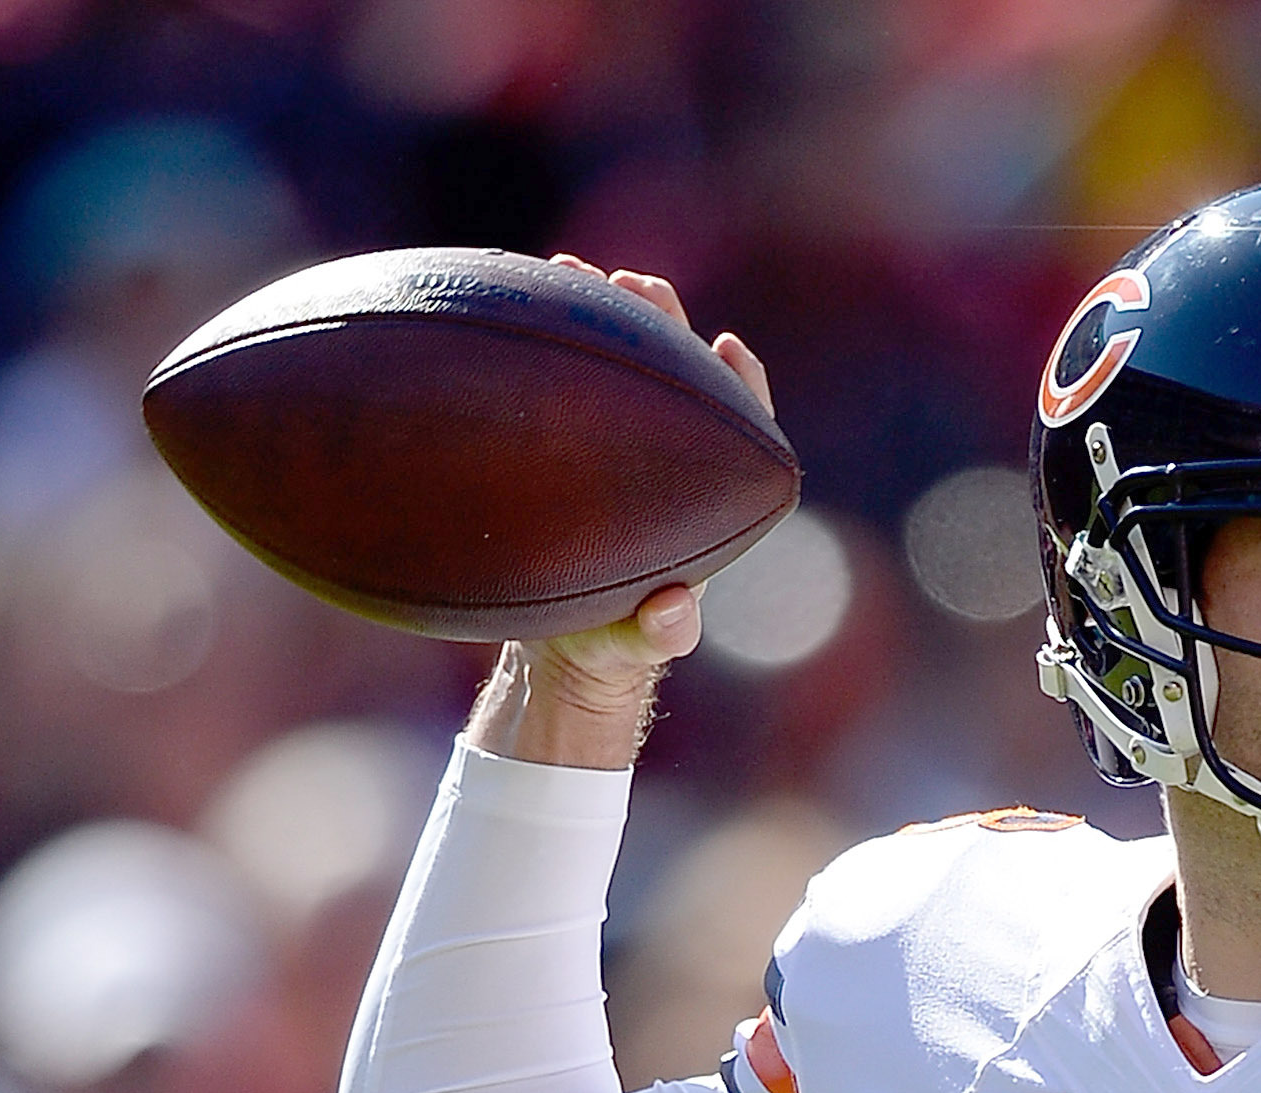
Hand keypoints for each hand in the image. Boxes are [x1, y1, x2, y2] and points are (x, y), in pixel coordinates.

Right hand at [465, 260, 774, 768]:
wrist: (559, 654)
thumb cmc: (608, 649)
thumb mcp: (632, 648)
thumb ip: (659, 636)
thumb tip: (676, 612)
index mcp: (703, 505)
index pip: (741, 432)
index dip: (742, 388)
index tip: (730, 346)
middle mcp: (666, 469)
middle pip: (680, 381)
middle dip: (662, 326)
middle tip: (633, 282)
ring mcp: (617, 457)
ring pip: (622, 374)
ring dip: (604, 321)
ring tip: (572, 269)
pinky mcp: (568, 456)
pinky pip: (566, 394)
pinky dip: (549, 352)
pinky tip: (518, 312)